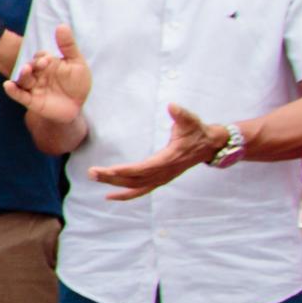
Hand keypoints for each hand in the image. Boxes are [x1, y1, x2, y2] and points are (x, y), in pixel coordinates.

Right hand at [1, 25, 92, 126]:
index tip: (47, 59)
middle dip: (31, 65)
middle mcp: (38, 74)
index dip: (41, 57)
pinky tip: (8, 85)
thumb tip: (61, 25)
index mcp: (47, 64)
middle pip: (29, 67)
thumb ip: (68, 45)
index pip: (39, 57)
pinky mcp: (32, 101)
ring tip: (25, 70)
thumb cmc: (77, 83)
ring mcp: (34, 87)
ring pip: (23, 80)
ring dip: (21, 74)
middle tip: (39, 64)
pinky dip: (12, 91)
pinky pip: (20, 95)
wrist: (78, 105)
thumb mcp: (76, 62)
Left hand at [90, 102, 225, 201]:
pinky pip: (140, 191)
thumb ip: (181, 114)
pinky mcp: (160, 180)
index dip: (126, 170)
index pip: (144, 168)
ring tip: (94, 177)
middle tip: (92, 172)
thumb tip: (172, 106)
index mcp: (169, 159)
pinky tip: (110, 196)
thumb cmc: (197, 131)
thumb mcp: (190, 120)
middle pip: (134, 179)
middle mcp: (164, 173)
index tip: (109, 170)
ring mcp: (162, 178)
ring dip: (114, 184)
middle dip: (112, 177)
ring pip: (135, 186)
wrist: (209, 145)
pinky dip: (125, 195)